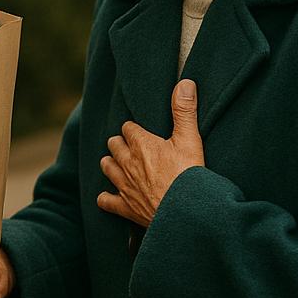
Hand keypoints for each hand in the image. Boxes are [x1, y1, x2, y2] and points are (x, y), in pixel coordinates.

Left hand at [97, 79, 203, 227]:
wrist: (186, 213)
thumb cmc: (189, 176)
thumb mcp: (191, 140)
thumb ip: (184, 111)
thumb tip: (185, 83)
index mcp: (141, 144)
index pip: (128, 128)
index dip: (134, 129)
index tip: (140, 131)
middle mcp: (128, 163)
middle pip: (114, 145)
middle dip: (120, 143)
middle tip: (129, 146)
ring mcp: (125, 185)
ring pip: (107, 167)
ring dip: (110, 163)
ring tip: (116, 163)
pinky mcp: (126, 207)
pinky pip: (107, 201)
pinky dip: (106, 198)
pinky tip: (107, 197)